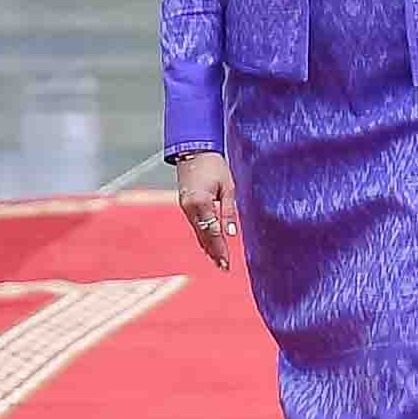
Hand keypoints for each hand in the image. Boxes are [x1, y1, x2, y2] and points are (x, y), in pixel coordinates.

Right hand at [176, 153, 237, 271]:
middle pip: (204, 236)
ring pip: (198, 232)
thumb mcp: (227, 186)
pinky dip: (202, 236)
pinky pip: (195, 225)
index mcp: (201, 203)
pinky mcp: (185, 205)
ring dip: (208, 247)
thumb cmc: (214, 165)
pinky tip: (208, 244)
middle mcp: (190, 208)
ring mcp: (185, 207)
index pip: (213, 233)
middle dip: (214, 252)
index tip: (226, 263)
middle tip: (223, 267)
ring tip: (217, 261)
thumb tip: (231, 232)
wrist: (193, 150)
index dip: (220, 249)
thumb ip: (229, 210)